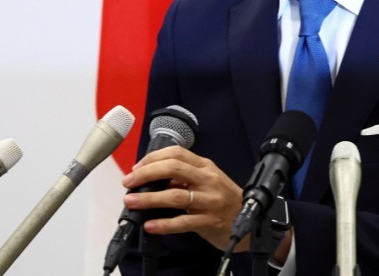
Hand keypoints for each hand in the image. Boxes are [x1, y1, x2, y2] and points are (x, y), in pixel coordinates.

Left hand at [121, 145, 246, 251]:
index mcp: (205, 166)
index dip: (152, 159)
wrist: (249, 221)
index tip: (136, 168)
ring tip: (131, 201)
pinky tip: (150, 225)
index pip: (176, 153)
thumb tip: (151, 178)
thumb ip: (183, 178)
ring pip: (175, 196)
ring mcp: (209, 201)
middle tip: (128, 182)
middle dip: (146, 174)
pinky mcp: (209, 221)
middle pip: (173, 169)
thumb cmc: (223, 200)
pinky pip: (182, 222)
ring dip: (149, 198)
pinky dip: (164, 224)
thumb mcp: (207, 181)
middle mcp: (208, 180)